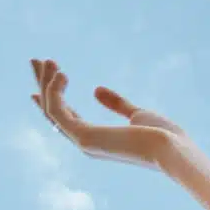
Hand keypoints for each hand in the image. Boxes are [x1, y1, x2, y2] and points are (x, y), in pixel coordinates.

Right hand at [30, 58, 185, 169]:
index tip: (47, 80)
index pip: (68, 119)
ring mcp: (84, 142)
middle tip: (36, 60)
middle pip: (55, 112)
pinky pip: (58, 110)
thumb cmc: (164, 137)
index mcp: (100, 140)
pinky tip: (62, 73)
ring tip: (48, 60)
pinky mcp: (84, 136)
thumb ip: (117, 104)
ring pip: (52, 109)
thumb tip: (95, 89)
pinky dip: (55, 90)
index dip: (54, 98)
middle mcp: (87, 144)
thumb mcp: (139, 115)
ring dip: (47, 83)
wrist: (174, 150)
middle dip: (44, 85)